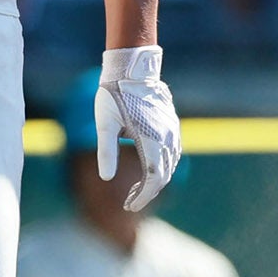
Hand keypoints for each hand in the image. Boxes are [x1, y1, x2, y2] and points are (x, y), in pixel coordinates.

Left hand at [95, 45, 179, 211]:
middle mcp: (167, 137)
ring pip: (170, 165)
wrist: (132, 69)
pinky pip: (173, 153)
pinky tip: (149, 171)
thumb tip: (105, 179)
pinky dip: (162, 167)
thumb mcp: (104, 124)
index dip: (142, 196)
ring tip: (136, 191)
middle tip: (129, 203)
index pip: (152, 178)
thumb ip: (106, 152)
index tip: (129, 207)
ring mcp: (172, 130)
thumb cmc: (113, 96)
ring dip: (155, 181)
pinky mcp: (172, 125)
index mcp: (151, 138)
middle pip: (163, 175)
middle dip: (147, 192)